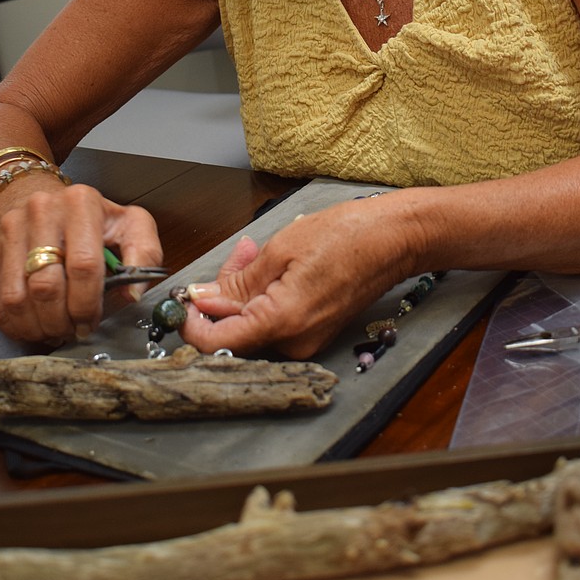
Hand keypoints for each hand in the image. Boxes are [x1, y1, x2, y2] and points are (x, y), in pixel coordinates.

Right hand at [0, 183, 162, 343]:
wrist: (47, 200)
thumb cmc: (94, 220)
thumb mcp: (131, 225)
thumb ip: (144, 255)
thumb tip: (133, 294)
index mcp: (81, 203)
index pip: (83, 266)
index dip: (87, 304)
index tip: (91, 323)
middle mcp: (41, 210)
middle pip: (46, 286)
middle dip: (61, 321)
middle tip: (72, 332)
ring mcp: (10, 228)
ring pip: (17, 298)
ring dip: (36, 327)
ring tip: (53, 331)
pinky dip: (13, 324)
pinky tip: (31, 326)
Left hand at [179, 197, 414, 358]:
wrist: (394, 240)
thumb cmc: (345, 236)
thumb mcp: (280, 249)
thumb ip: (236, 281)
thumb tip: (201, 299)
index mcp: (282, 322)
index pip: (217, 343)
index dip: (192, 323)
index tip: (185, 299)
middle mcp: (294, 342)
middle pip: (234, 333)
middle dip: (222, 295)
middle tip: (238, 255)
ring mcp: (306, 341)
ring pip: (253, 325)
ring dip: (243, 291)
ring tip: (256, 252)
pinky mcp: (314, 333)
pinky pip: (274, 322)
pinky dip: (264, 297)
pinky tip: (273, 266)